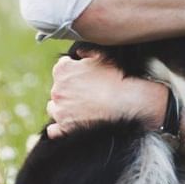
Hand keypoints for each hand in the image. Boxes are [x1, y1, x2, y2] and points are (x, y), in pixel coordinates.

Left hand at [46, 49, 166, 137]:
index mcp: (63, 70)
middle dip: (70, 89)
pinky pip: (54, 130)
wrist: (129, 103)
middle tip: (89, 92)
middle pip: (59, 88)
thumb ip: (87, 53)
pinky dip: (59, 128)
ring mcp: (60, 110)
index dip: (75, 71)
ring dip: (65, 106)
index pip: (62, 68)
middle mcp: (57, 90)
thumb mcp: (103, 58)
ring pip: (55, 107)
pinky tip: (71, 124)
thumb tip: (79, 53)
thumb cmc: (118, 79)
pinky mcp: (65, 128)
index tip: (85, 76)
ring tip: (84, 108)